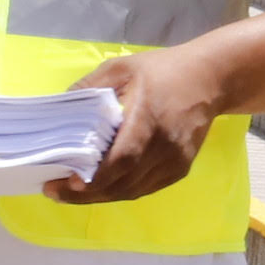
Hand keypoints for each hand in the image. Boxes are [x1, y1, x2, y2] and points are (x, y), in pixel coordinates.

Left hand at [45, 47, 224, 203]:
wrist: (210, 79)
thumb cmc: (163, 71)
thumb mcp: (121, 68)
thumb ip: (89, 87)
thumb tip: (59, 108)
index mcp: (149, 118)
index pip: (122, 158)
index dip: (95, 177)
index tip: (65, 182)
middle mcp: (165, 146)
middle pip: (123, 182)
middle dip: (86, 193)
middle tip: (54, 192)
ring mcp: (175, 161)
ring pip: (133, 191)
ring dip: (100, 196)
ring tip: (70, 193)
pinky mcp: (180, 169)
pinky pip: (145, 189)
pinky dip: (120, 191)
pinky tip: (100, 188)